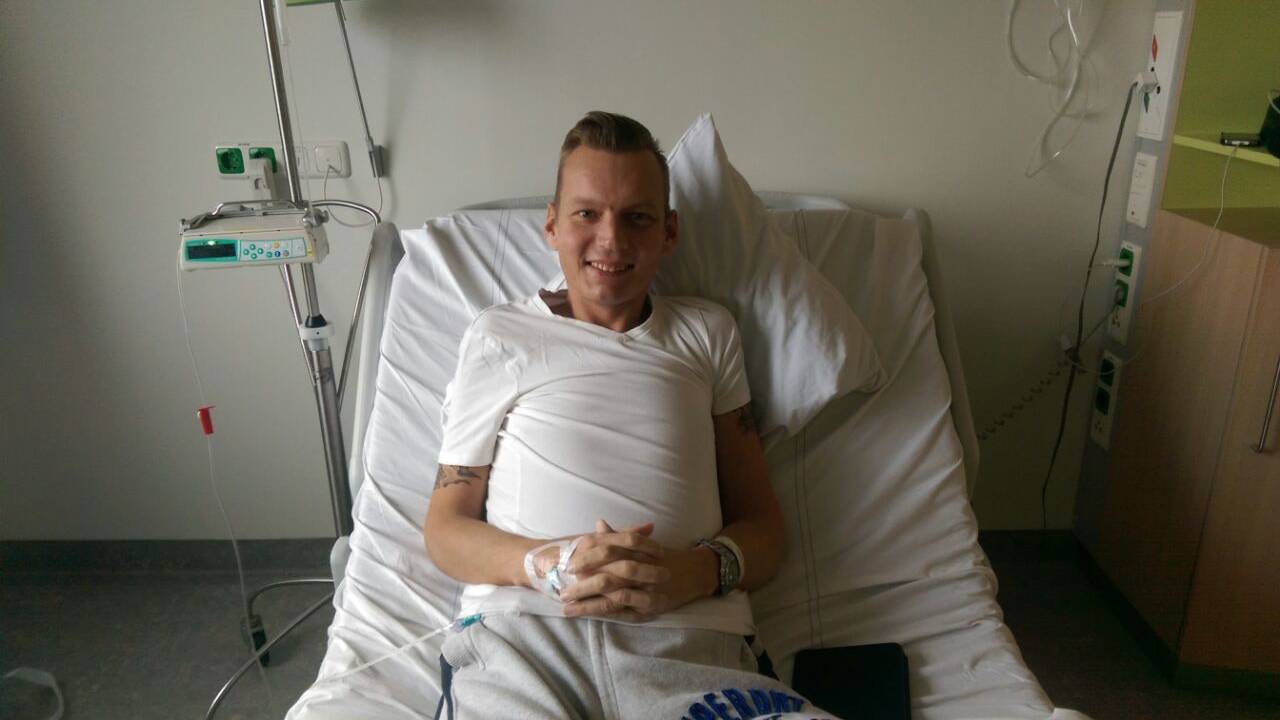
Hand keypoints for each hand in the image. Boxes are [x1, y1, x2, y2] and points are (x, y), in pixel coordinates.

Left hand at [560, 520, 715, 621]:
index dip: (583, 562)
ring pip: (613, 599)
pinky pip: (628, 612)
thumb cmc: (664, 556)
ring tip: (568, 609)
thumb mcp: (642, 543)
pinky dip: (609, 614)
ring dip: (589, 605)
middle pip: (605, 578)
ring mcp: (647, 590)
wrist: (696, 571)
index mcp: (636, 551)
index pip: (605, 554)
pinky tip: (593, 616)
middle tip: (560, 593)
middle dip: (581, 587)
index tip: (564, 567)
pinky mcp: (653, 607)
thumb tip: (597, 523)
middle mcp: (641, 570)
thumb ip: (617, 536)